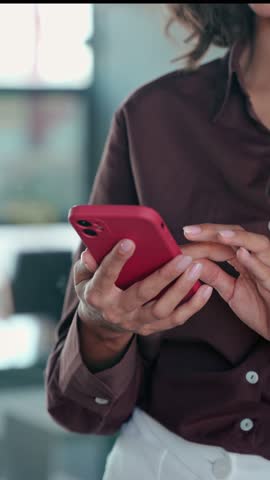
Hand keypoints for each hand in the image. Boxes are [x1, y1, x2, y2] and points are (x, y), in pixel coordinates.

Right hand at [74, 238, 213, 337]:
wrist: (102, 322)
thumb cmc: (95, 289)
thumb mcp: (82, 277)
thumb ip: (86, 265)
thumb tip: (90, 253)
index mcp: (97, 295)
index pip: (106, 276)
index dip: (116, 260)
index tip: (129, 242)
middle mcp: (117, 311)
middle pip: (142, 294)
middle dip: (163, 276)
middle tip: (183, 257)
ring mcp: (136, 322)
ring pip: (162, 308)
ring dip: (182, 289)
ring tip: (197, 268)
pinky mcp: (152, 327)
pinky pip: (175, 320)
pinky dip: (193, 306)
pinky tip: (206, 289)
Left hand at [183, 223, 269, 338]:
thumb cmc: (261, 308)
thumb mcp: (231, 290)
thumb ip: (214, 275)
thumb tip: (192, 263)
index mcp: (247, 258)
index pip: (223, 241)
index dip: (204, 236)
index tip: (184, 234)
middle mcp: (259, 257)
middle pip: (237, 235)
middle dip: (213, 231)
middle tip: (190, 231)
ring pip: (257, 244)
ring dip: (238, 238)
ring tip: (219, 235)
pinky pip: (265, 271)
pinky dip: (254, 261)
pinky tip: (241, 253)